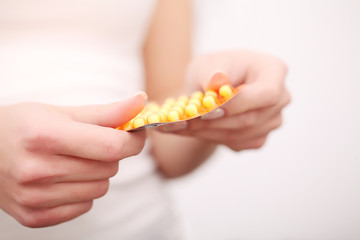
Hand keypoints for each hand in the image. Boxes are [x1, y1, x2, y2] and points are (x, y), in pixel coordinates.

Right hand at [0, 93, 145, 227]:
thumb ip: (105, 112)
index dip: (133, 140)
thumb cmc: (22, 126)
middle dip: (111, 154)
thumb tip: (140, 103)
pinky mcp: (34, 216)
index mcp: (44, 136)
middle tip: (93, 144)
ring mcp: (33, 197)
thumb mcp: (60, 112)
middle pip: (109, 167)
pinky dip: (83, 191)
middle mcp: (36, 170)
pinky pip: (85, 206)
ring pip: (101, 189)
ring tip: (74, 160)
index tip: (136, 134)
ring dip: (98, 174)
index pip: (111, 146)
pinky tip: (63, 178)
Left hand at [167, 50, 290, 150]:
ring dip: (206, 133)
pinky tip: (189, 131)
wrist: (213, 87)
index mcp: (274, 71)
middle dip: (212, 123)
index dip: (238, 105)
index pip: (266, 94)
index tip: (206, 111)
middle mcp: (280, 97)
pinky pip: (237, 144)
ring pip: (241, 135)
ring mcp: (272, 120)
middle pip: (251, 119)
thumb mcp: (207, 63)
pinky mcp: (259, 136)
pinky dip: (210, 138)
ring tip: (176, 127)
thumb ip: (212, 72)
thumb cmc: (214, 69)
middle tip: (179, 123)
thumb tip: (217, 83)